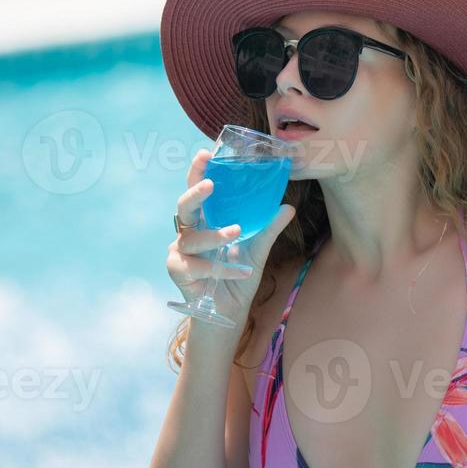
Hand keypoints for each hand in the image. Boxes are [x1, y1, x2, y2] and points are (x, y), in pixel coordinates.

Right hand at [166, 148, 295, 321]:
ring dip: (215, 236)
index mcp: (204, 221)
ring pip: (193, 237)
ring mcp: (179, 252)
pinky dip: (221, 268)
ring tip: (236, 233)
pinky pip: (199, 265)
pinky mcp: (178, 272)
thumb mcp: (257, 250)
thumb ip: (268, 228)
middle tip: (212, 184)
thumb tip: (288, 206)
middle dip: (196, 192)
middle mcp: (188, 233)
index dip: (198, 171)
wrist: (228, 314)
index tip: (206, 153)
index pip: (198, 191)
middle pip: (184, 206)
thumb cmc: (237, 279)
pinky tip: (239, 272)